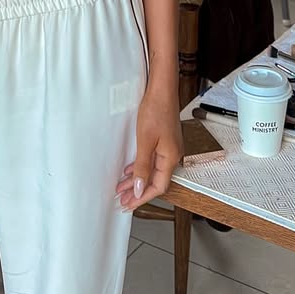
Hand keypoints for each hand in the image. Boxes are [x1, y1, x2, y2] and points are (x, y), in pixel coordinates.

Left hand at [115, 81, 181, 211]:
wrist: (162, 89)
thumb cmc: (156, 110)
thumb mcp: (145, 141)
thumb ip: (143, 166)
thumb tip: (141, 188)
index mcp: (171, 157)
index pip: (158, 186)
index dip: (143, 197)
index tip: (129, 204)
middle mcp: (172, 155)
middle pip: (155, 180)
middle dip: (138, 191)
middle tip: (122, 200)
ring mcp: (168, 147)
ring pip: (152, 170)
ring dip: (137, 180)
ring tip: (122, 187)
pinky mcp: (163, 140)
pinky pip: (152, 160)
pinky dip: (140, 167)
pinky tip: (130, 170)